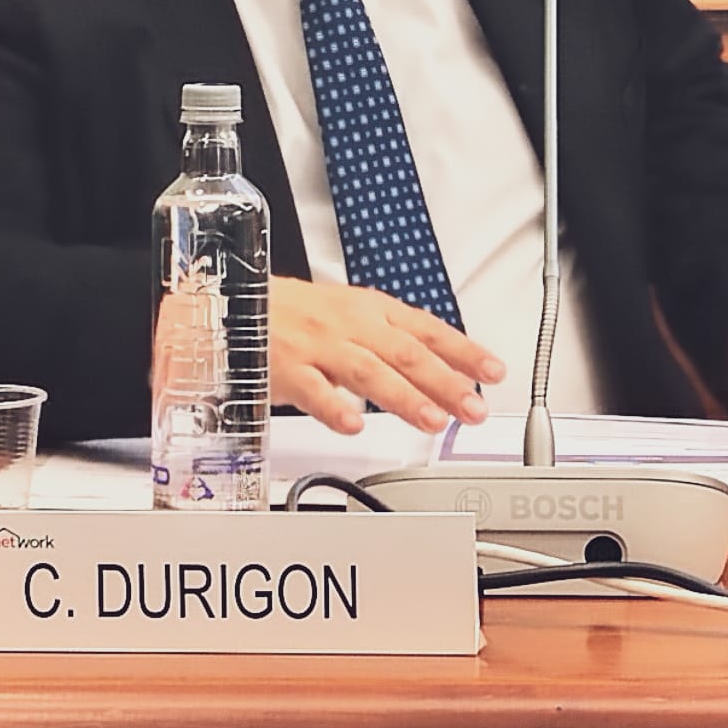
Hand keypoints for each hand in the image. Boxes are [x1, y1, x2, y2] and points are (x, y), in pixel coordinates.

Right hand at [270, 278, 504, 434]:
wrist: (233, 302)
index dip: (462, 350)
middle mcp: (349, 325)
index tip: (494, 371)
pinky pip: (312, 390)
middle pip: (405, 352)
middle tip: (473, 408)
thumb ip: (390, 343)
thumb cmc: (292, 312)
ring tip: (432, 420)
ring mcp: (317, 346)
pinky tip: (353, 425)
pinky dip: (333, 407)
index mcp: (369, 310)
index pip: (426, 329)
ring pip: (367, 371)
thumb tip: (437, 370)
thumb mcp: (349, 316)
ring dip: (403, 397)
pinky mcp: (285, 368)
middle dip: (444, 382)